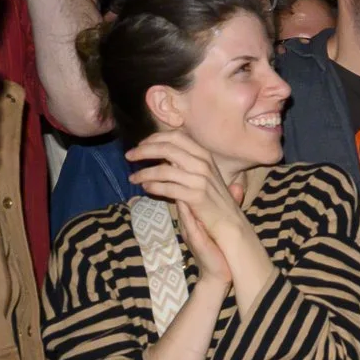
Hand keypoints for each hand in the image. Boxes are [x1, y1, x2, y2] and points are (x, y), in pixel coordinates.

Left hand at [126, 128, 256, 277]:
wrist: (230, 222)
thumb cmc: (214, 199)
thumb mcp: (203, 174)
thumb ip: (186, 162)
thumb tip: (163, 153)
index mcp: (204, 155)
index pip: (176, 137)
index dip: (155, 138)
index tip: (140, 145)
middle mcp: (203, 163)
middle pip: (167, 148)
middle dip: (144, 151)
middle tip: (129, 156)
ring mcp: (200, 179)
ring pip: (164, 169)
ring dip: (144, 172)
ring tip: (133, 178)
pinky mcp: (196, 196)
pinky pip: (168, 188)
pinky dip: (153, 186)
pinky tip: (145, 188)